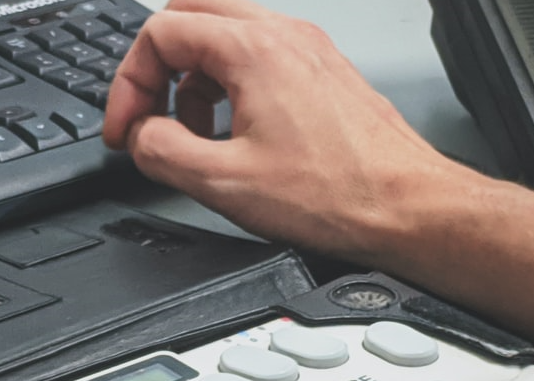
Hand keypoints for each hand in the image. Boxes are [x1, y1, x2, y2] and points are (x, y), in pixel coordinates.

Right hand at [103, 0, 464, 262]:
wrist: (407, 209)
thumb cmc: (338, 194)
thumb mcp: (223, 183)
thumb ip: (161, 150)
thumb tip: (141, 136)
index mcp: (254, 51)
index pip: (160, 34)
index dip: (128, 85)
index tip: (126, 130)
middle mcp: (284, 37)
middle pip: (190, 16)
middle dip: (157, 69)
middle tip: (148, 117)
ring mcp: (307, 51)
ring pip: (225, 36)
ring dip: (193, 79)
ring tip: (194, 136)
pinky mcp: (322, 74)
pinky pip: (258, 59)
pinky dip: (229, 87)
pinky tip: (234, 136)